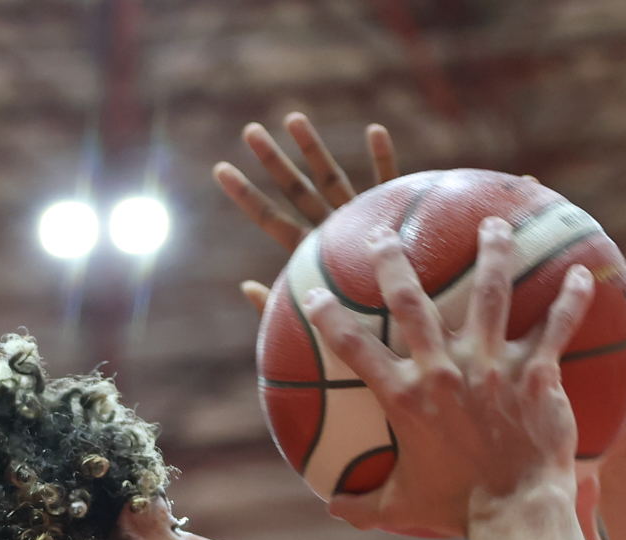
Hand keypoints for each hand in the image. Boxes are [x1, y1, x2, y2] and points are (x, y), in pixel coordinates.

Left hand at [214, 114, 397, 312]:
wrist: (405, 329)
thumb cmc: (358, 335)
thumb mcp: (314, 329)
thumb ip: (278, 308)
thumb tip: (245, 286)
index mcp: (309, 253)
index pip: (269, 219)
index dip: (245, 195)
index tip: (220, 168)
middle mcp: (331, 230)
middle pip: (295, 190)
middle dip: (272, 161)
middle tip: (250, 130)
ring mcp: (360, 218)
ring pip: (332, 178)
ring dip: (313, 149)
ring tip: (292, 118)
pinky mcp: (394, 216)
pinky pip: (388, 184)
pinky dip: (383, 158)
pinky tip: (374, 130)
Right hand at [304, 220, 595, 536]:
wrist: (514, 511)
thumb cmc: (456, 509)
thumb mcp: (400, 506)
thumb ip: (363, 506)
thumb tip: (332, 510)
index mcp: (405, 398)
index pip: (354, 348)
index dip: (329, 317)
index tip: (314, 292)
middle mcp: (443, 371)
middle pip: (411, 303)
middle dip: (393, 264)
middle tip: (385, 235)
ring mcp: (492, 366)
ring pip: (490, 293)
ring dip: (491, 252)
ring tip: (492, 224)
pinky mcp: (536, 372)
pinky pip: (555, 325)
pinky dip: (570, 298)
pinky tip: (579, 273)